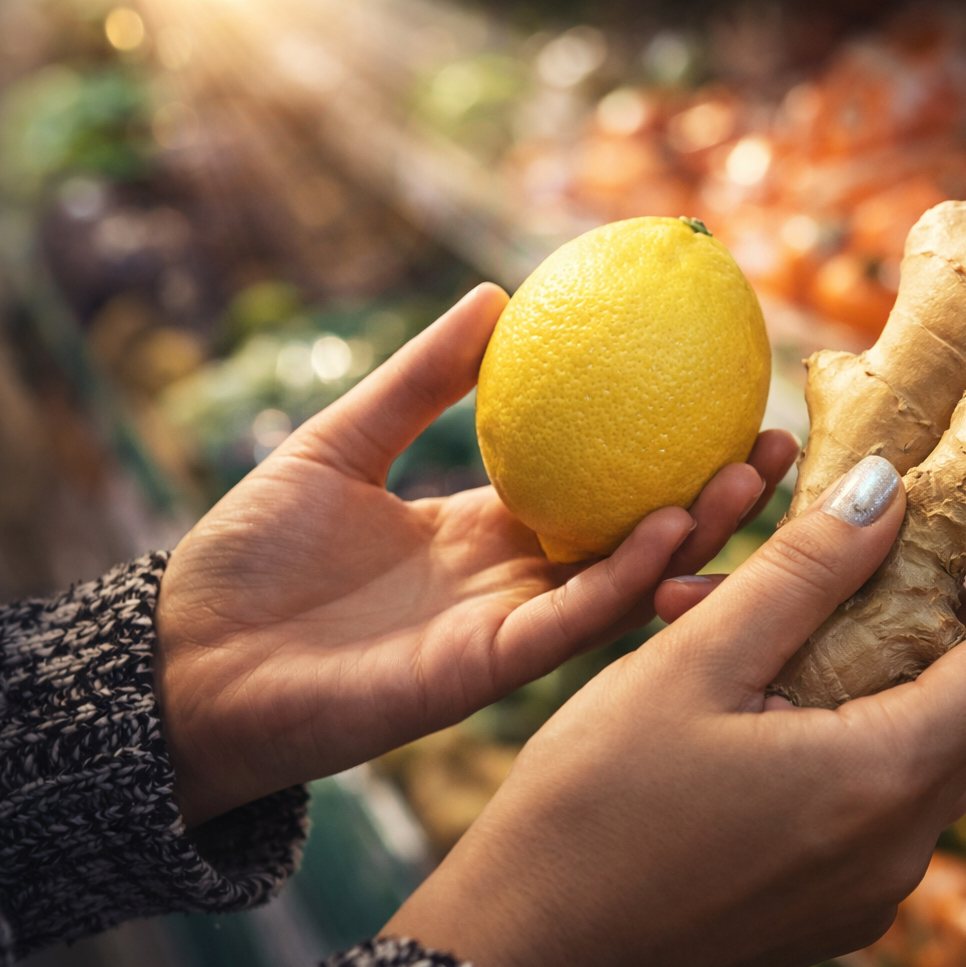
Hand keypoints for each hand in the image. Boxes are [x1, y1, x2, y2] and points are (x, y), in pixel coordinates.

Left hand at [156, 284, 796, 826]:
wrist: (189, 661)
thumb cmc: (251, 556)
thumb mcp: (338, 443)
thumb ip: (416, 382)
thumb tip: (493, 295)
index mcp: (485, 528)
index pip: (596, 483)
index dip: (660, 446)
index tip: (721, 391)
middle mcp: (513, 579)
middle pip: (636, 532)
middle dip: (712, 494)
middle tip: (776, 437)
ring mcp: (509, 627)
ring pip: (627, 580)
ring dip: (695, 533)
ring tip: (753, 475)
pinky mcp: (489, 671)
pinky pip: (574, 622)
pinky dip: (627, 580)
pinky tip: (669, 528)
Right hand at [382, 456, 965, 966]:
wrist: (519, 958)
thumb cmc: (589, 810)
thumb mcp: (692, 664)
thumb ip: (803, 570)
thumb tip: (888, 489)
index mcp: (884, 779)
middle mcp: (900, 849)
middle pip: (958, 700)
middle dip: (895, 616)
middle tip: (798, 568)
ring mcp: (867, 893)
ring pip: (903, 746)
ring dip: (845, 672)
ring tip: (722, 632)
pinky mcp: (828, 914)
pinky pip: (864, 802)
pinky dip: (824, 736)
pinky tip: (729, 713)